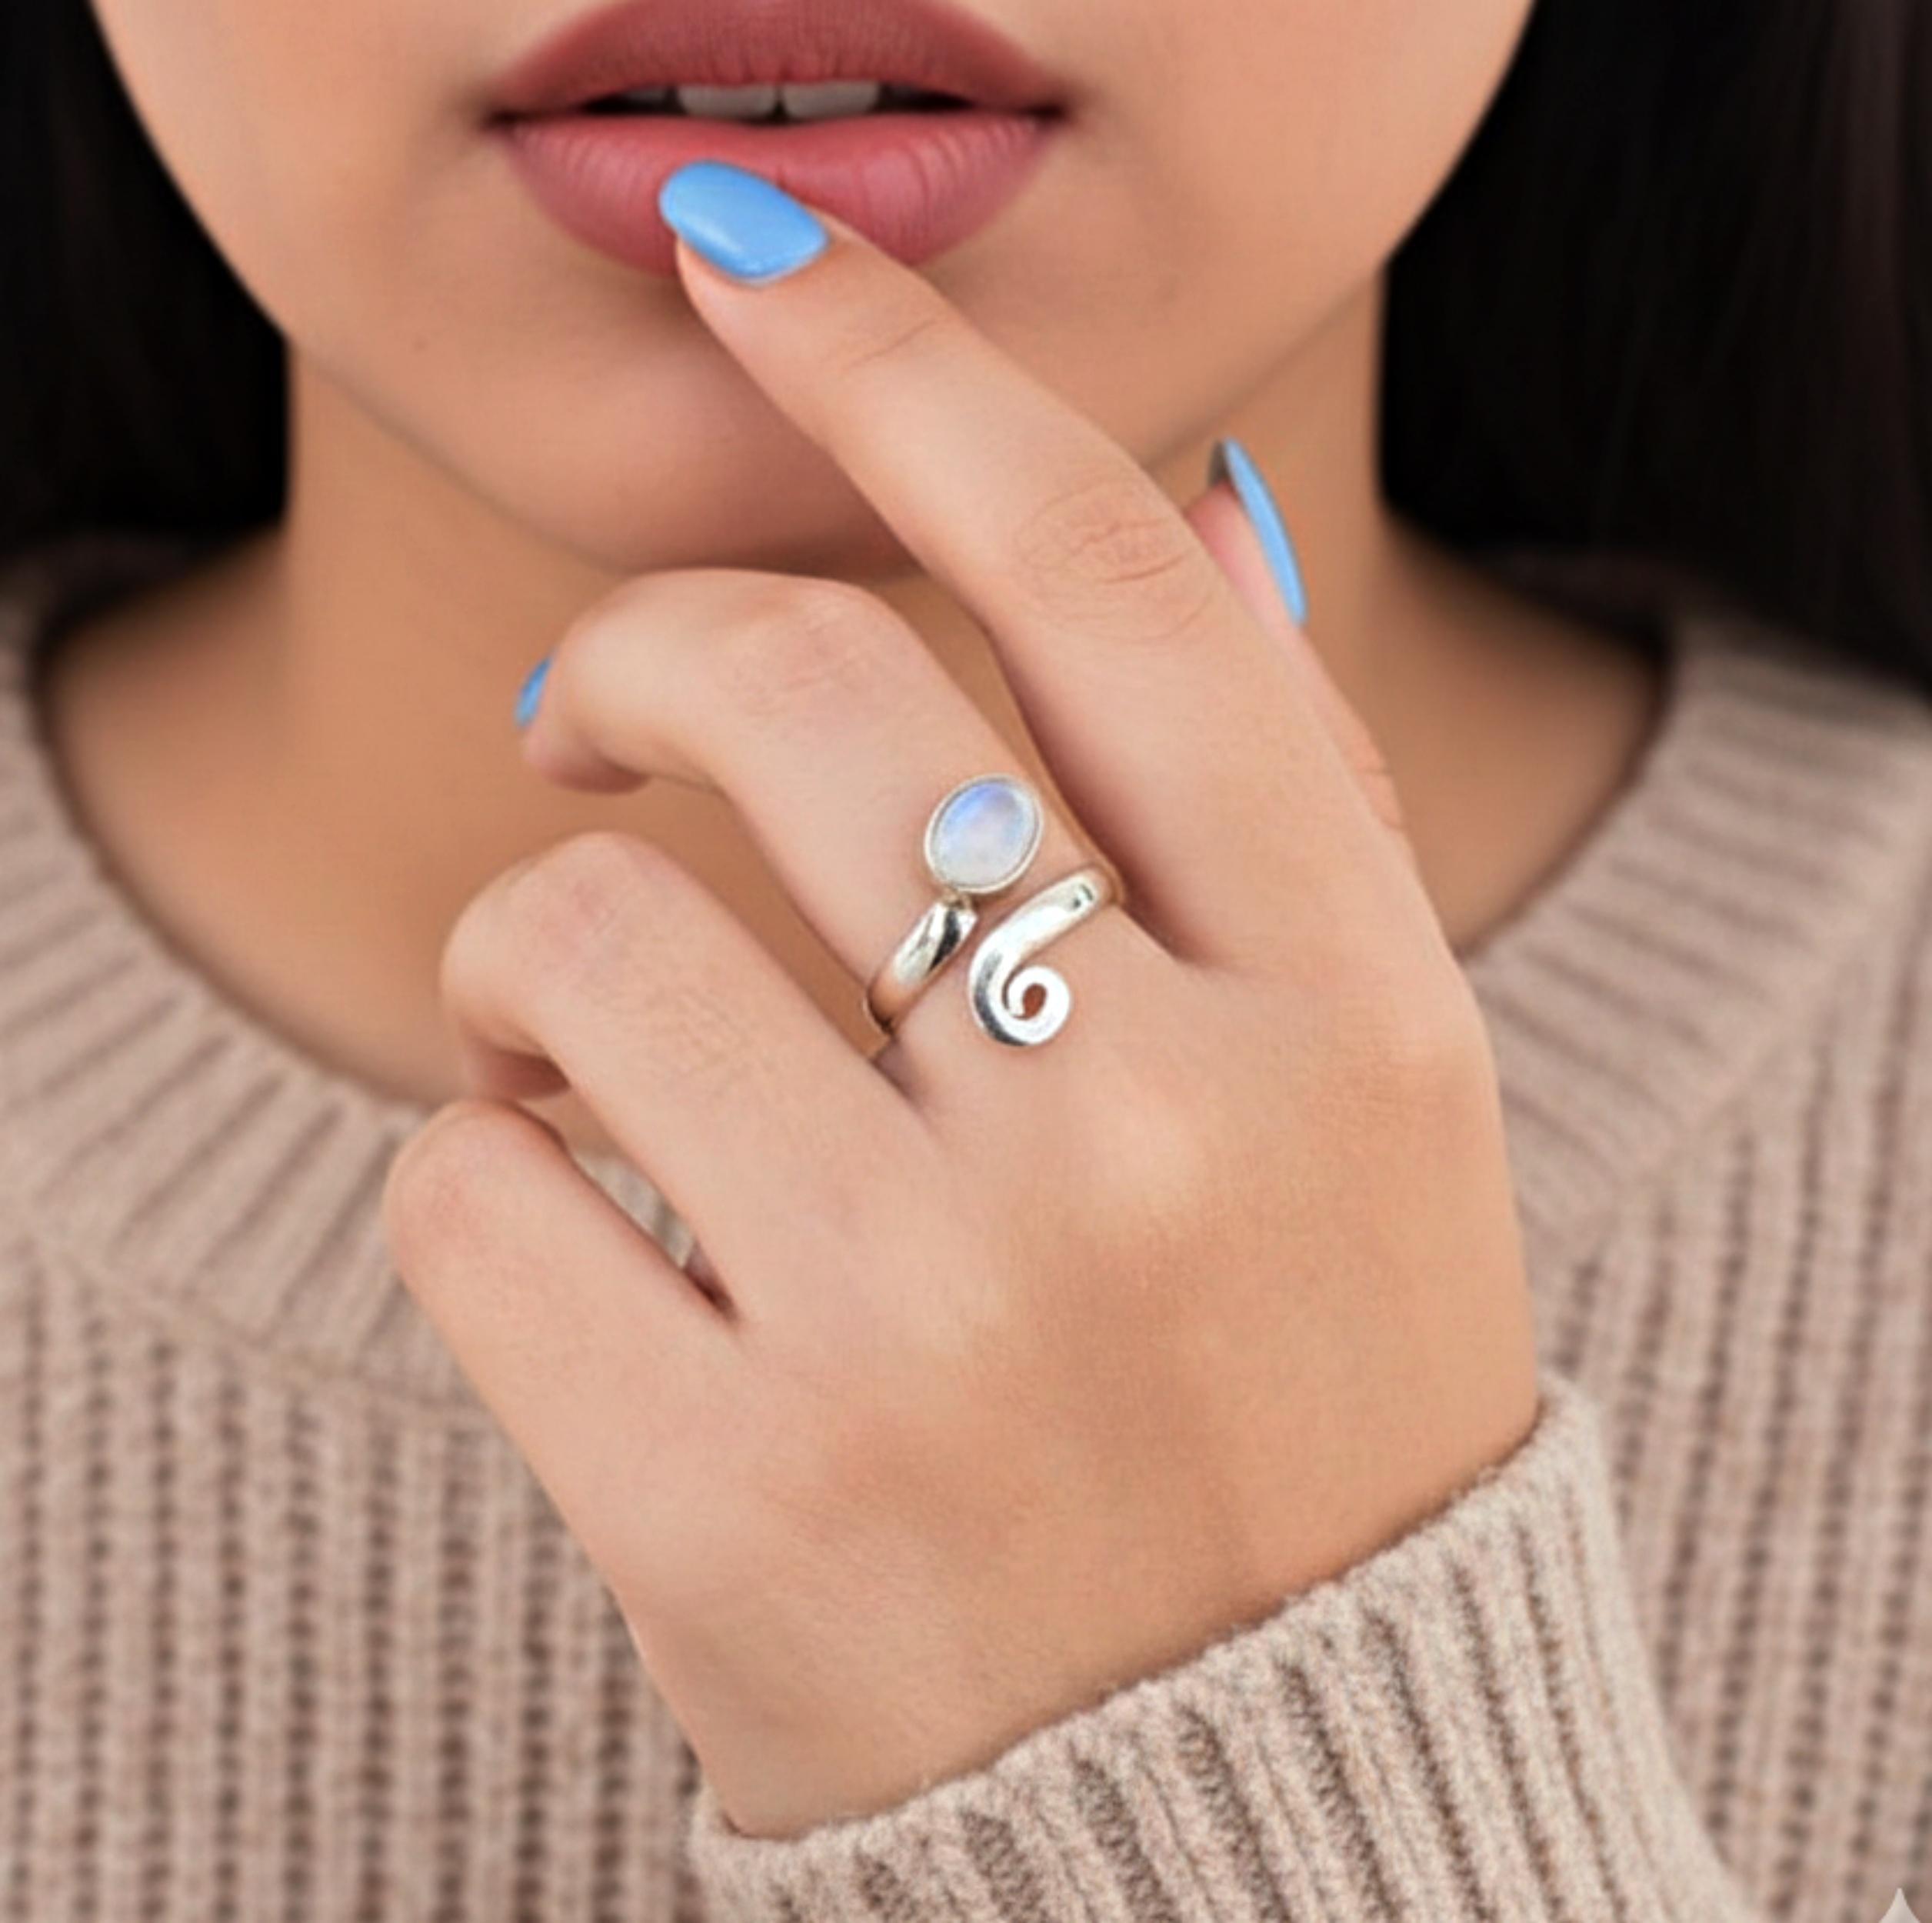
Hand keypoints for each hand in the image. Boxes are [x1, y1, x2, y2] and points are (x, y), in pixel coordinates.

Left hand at [380, 178, 1539, 1842]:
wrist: (1262, 1820)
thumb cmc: (1290, 1422)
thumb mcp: (1365, 1116)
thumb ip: (1271, 823)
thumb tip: (1189, 506)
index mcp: (1359, 1023)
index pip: (1119, 591)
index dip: (918, 382)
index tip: (761, 271)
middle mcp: (1167, 1143)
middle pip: (811, 693)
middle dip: (649, 646)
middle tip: (597, 712)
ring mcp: (944, 1330)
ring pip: (578, 942)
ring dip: (532, 956)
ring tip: (596, 1060)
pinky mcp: (734, 1508)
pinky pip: (468, 1193)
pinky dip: (486, 1178)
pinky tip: (595, 1251)